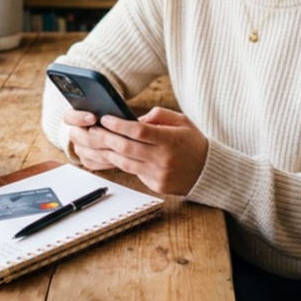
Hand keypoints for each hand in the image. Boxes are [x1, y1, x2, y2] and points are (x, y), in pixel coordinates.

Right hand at [63, 110, 116, 170]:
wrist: (112, 128)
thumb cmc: (110, 113)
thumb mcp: (108, 105)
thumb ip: (106, 105)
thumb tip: (111, 108)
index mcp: (74, 116)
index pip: (68, 117)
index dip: (79, 118)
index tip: (93, 118)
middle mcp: (74, 133)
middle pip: (77, 137)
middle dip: (96, 137)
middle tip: (112, 136)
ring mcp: (79, 148)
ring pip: (86, 152)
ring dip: (103, 149)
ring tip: (120, 147)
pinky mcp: (87, 160)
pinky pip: (93, 163)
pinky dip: (105, 160)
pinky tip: (119, 156)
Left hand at [89, 107, 208, 195]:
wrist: (208, 171)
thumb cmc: (192, 142)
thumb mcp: (181, 121)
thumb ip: (158, 115)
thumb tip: (135, 120)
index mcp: (170, 140)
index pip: (138, 132)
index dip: (119, 125)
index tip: (105, 118)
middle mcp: (163, 159)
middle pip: (127, 148)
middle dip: (106, 138)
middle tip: (93, 130)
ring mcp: (159, 175)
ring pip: (125, 163)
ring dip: (108, 152)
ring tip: (97, 142)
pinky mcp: (156, 185)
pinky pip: (133, 172)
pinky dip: (121, 162)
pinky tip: (111, 154)